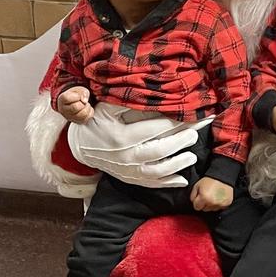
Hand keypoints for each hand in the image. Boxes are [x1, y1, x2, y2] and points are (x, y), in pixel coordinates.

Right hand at [58, 86, 93, 123]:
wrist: (75, 101)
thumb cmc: (75, 95)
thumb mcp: (79, 89)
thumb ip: (82, 92)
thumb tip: (84, 100)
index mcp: (62, 100)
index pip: (67, 98)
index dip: (76, 96)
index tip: (78, 95)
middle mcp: (64, 110)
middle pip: (75, 107)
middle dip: (82, 102)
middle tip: (82, 101)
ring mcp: (70, 118)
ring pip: (82, 115)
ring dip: (87, 108)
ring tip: (85, 105)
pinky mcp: (77, 122)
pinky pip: (87, 118)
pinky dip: (90, 112)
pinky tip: (86, 109)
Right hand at [67, 102, 211, 188]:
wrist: (81, 146)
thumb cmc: (97, 122)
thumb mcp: (107, 108)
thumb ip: (128, 101)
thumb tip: (153, 92)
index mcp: (121, 137)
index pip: (152, 129)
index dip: (172, 123)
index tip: (189, 117)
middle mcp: (126, 156)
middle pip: (159, 151)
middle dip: (179, 142)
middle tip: (194, 134)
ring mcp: (128, 171)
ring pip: (158, 172)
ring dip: (178, 165)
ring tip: (192, 157)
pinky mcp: (130, 179)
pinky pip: (152, 184)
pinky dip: (168, 183)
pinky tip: (183, 180)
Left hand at [190, 177, 233, 211]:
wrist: (223, 177)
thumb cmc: (211, 180)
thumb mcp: (197, 185)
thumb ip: (193, 195)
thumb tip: (193, 201)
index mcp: (204, 198)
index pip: (196, 207)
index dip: (197, 202)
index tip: (200, 198)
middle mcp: (212, 203)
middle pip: (204, 209)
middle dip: (204, 203)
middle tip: (207, 195)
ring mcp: (220, 204)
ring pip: (212, 209)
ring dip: (211, 204)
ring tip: (213, 195)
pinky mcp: (226, 204)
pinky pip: (219, 208)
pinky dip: (218, 204)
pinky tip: (218, 197)